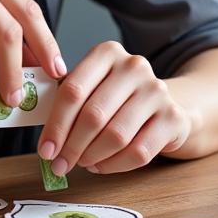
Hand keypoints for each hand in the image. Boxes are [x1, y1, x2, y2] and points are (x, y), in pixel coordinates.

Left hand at [37, 41, 191, 175]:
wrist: (162, 105)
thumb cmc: (115, 97)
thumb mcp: (91, 87)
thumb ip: (66, 102)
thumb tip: (44, 140)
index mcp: (107, 52)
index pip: (73, 90)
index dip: (56, 124)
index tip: (45, 149)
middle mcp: (134, 66)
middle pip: (93, 115)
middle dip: (71, 146)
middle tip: (59, 164)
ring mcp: (157, 90)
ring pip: (116, 135)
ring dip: (92, 156)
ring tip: (81, 163)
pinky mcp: (173, 117)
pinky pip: (138, 152)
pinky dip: (114, 165)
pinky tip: (101, 165)